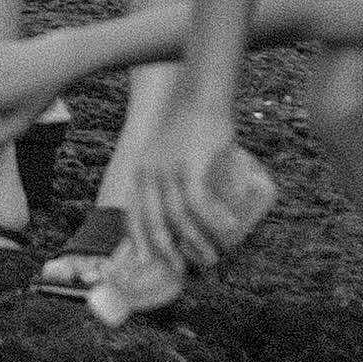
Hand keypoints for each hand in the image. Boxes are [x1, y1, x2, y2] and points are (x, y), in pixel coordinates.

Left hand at [134, 103, 272, 278]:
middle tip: (188, 267)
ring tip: (213, 255)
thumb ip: (173, 174)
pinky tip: (228, 230)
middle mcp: (149, 174)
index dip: (140, 242)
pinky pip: (199, 201)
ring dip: (197, 242)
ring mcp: (168, 169)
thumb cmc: (192, 124)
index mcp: (142, 173)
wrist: (202, 93)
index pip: (134, 216)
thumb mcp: (172, 151)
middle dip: (171, 252)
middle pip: (155, 223)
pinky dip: (214, 220)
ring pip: (180, 217)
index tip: (150, 262)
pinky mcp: (190, 164)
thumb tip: (190, 206)